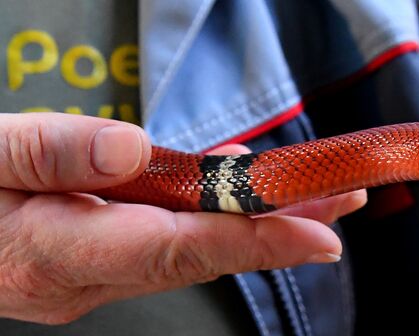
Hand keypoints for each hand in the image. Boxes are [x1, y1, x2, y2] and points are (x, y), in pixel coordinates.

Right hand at [0, 113, 366, 323]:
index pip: (180, 247)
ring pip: (194, 245)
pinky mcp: (98, 258)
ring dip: (256, 220)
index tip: (320, 236)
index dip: (256, 241)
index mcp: (58, 249)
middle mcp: (88, 275)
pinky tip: (239, 187)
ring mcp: (95, 272)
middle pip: (204, 250)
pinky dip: (212, 212)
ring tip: (312, 193)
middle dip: (280, 228)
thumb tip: (132, 149)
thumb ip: (52, 152)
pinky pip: (168, 236)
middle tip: (342, 200)